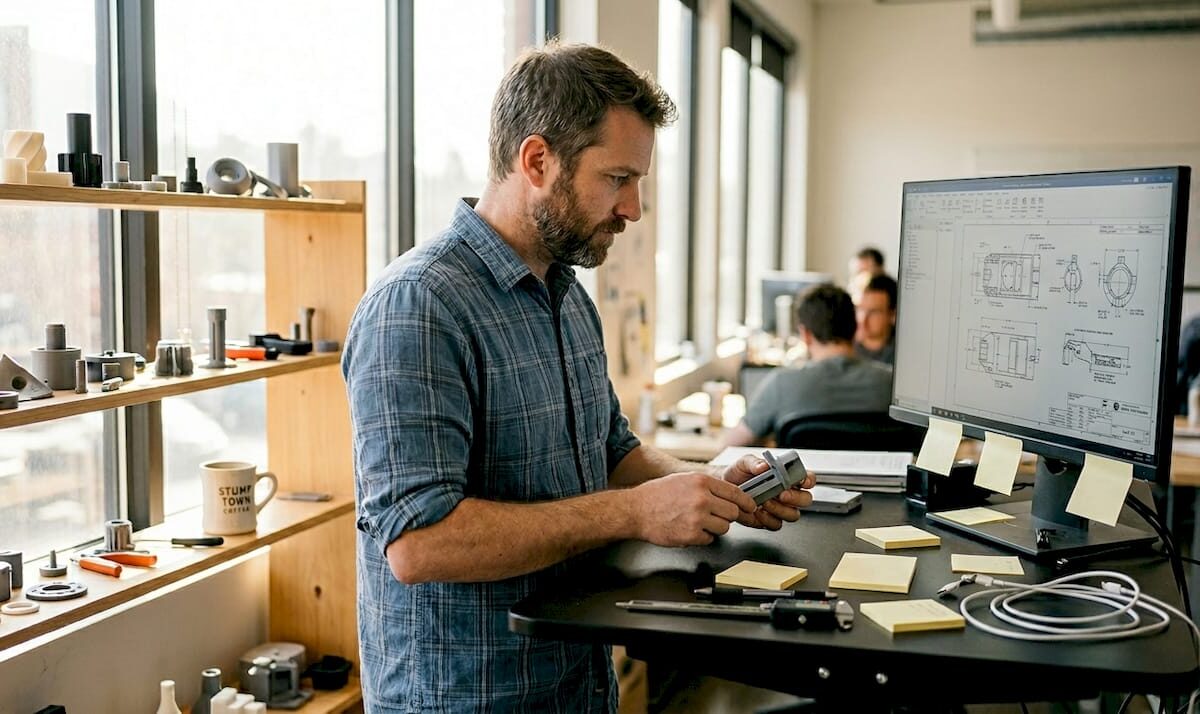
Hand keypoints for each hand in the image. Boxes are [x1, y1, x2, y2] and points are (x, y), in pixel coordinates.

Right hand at [630, 472, 757, 546]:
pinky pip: (709, 539)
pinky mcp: (691, 535)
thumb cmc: (657, 494)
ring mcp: (697, 518)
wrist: (636, 510)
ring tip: (698, 522)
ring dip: (715, 527)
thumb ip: (708, 485)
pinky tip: (689, 529)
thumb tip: (731, 494)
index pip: (736, 493)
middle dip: (727, 515)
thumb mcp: (685, 479)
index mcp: (702, 481)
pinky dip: (702, 537)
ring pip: (724, 527)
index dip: (746, 502)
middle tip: (715, 515)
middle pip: (733, 512)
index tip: (750, 506)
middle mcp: (702, 498)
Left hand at [720, 454, 814, 530]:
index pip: (807, 479)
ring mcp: (780, 508)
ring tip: (765, 501)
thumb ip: (755, 462)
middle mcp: (788, 493)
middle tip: (781, 493)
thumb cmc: (738, 473)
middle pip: (805, 500)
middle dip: (795, 498)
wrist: (723, 487)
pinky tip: (758, 512)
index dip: (808, 480)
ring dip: (781, 509)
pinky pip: (776, 524)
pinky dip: (768, 519)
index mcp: (787, 477)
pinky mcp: (769, 520)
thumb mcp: (744, 462)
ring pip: (793, 514)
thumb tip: (764, 466)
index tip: (801, 481)